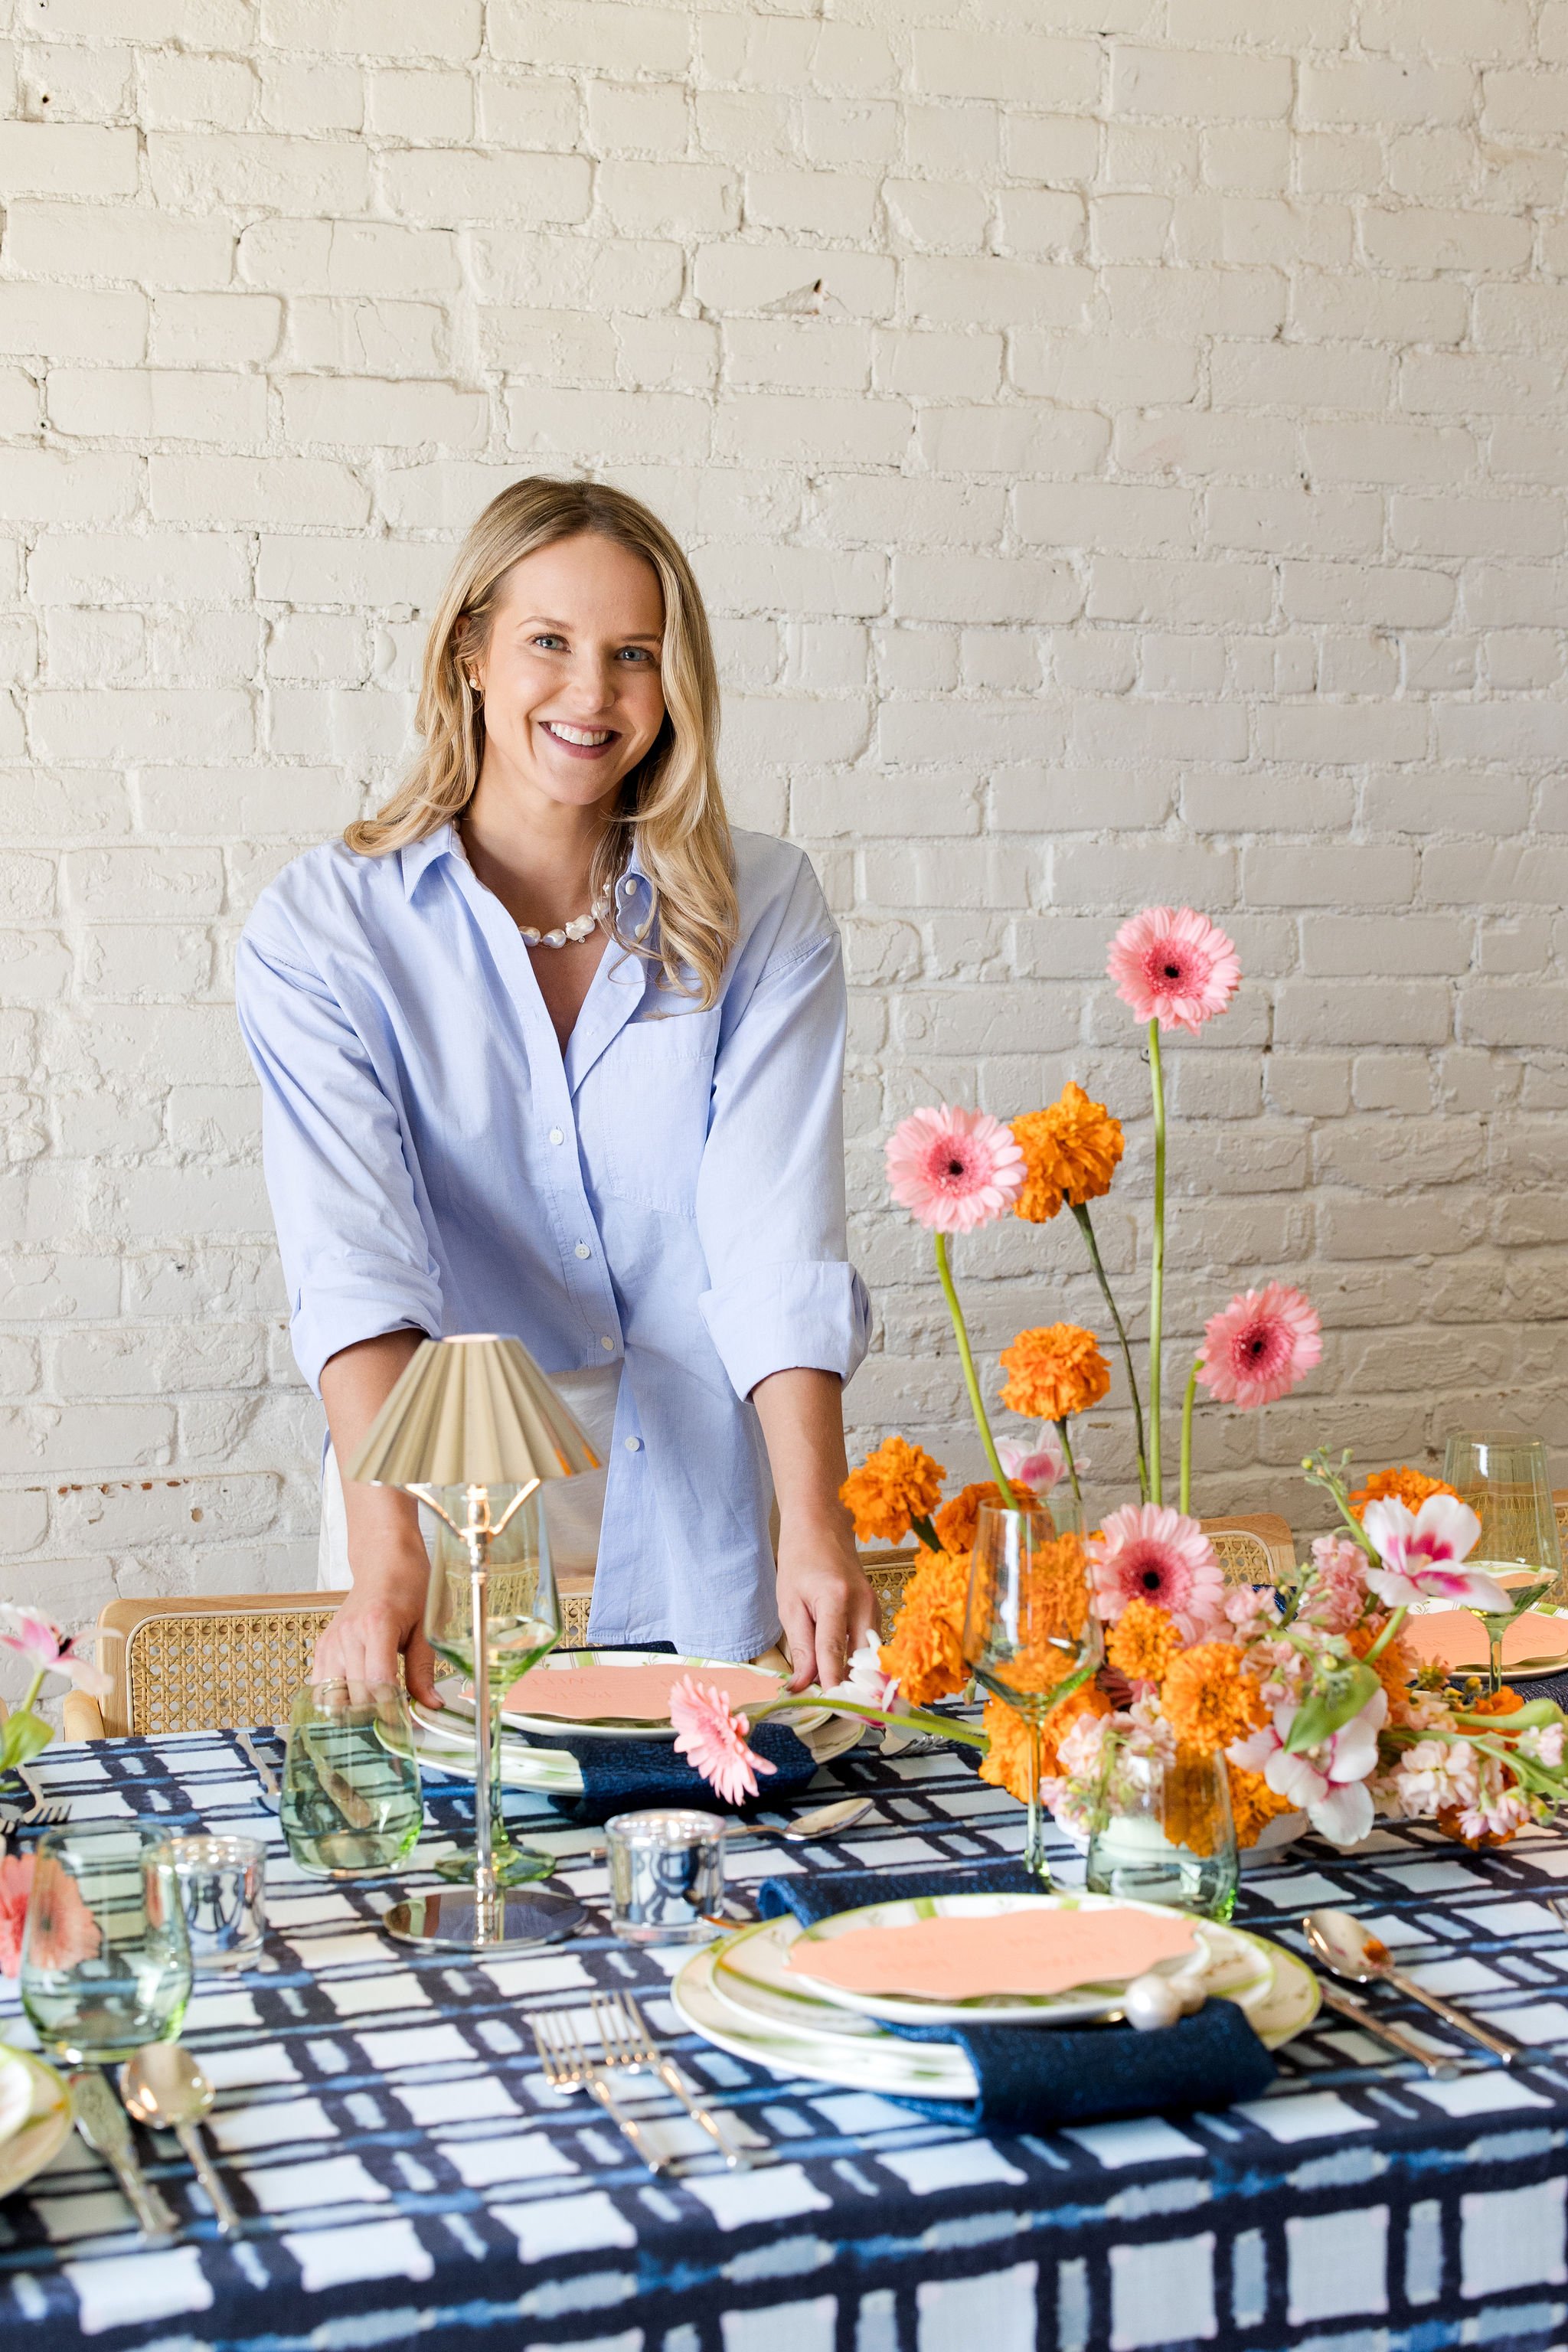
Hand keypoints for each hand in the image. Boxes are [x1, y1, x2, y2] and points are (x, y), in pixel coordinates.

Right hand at [313, 1557, 439, 1709]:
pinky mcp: (323, 1647)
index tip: (408, 1721)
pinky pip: (319, 1687)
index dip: (393, 1709)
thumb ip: (424, 1669)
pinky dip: (335, 1700)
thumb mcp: (425, 1627)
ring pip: (331, 1697)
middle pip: (355, 1695)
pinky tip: (356, 1699)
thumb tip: (431, 1704)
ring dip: (353, 1711)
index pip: (378, 1682)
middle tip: (396, 1719)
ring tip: (374, 1712)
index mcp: (377, 1626)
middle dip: (376, 1715)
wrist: (383, 1561)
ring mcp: (332, 1642)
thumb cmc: (408, 1587)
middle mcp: (348, 1635)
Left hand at [774, 1518, 877, 1693]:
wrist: (822, 1525)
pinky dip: (858, 1660)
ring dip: (855, 1674)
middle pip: (861, 1658)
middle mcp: (863, 1602)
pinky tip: (843, 1671)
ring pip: (870, 1653)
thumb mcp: (789, 1604)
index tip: (826, 1706)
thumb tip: (803, 1684)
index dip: (829, 1682)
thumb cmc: (799, 1561)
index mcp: (835, 1598)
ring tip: (837, 1695)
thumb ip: (801, 1646)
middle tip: (833, 1709)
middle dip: (849, 1686)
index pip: (833, 1651)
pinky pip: (870, 1642)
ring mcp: (874, 1604)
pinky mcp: (876, 1607)